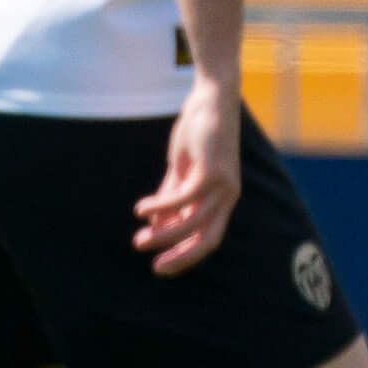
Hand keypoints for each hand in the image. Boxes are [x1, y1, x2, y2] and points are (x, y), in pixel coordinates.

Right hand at [136, 82, 240, 274]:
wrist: (212, 99)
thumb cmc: (199, 133)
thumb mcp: (182, 170)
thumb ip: (171, 196)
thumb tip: (157, 226)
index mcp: (223, 198)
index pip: (208, 237)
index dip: (186, 256)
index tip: (161, 265)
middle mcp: (228, 196)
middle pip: (207, 239)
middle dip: (181, 258)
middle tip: (155, 267)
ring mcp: (222, 185)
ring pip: (192, 223)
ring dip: (164, 235)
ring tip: (140, 240)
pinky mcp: (211, 171)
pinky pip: (183, 198)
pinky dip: (161, 207)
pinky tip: (142, 209)